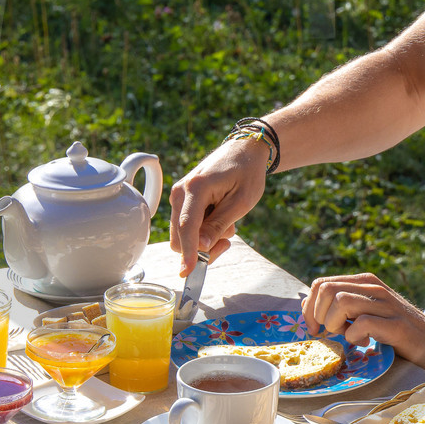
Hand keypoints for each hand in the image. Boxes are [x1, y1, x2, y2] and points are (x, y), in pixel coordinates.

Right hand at [168, 138, 268, 276]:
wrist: (243, 151)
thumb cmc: (246, 173)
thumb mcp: (241, 202)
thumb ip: (219, 224)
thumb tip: (202, 247)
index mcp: (196, 188)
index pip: (187, 227)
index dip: (188, 252)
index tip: (188, 272)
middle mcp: (180, 191)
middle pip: (180, 236)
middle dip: (202, 247)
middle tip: (227, 241)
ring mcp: (178, 195)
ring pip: (182, 234)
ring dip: (204, 238)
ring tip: (228, 224)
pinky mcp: (182, 199)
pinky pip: (186, 226)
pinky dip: (202, 231)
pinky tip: (220, 219)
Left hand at [303, 273, 424, 371]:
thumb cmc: (394, 330)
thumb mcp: (365, 311)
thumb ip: (341, 305)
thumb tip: (308, 306)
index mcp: (365, 281)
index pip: (322, 283)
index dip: (310, 307)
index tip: (314, 327)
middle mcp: (374, 287)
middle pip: (327, 289)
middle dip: (318, 315)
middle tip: (327, 333)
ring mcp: (385, 304)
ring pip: (341, 302)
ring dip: (335, 324)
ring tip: (346, 335)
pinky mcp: (395, 325)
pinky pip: (361, 324)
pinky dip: (354, 337)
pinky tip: (364, 343)